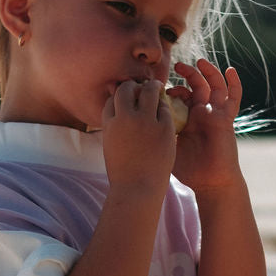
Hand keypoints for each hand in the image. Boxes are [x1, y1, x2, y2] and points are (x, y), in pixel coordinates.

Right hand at [101, 78, 175, 196]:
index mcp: (110, 124)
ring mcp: (145, 122)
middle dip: (133, 86)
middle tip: (141, 87)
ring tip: (156, 87)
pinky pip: (165, 108)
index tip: (126, 98)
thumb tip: (119, 112)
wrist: (138, 189)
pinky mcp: (163, 128)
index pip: (112, 99)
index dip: (119, 96)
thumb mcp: (112, 147)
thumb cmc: (123, 173)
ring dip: (152, 87)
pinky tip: (164, 109)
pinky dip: (164, 107)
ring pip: (149, 91)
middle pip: (127, 89)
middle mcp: (125, 119)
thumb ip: (114, 127)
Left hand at [168, 59, 242, 191]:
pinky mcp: (226, 119)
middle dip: (187, 73)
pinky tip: (230, 71)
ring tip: (199, 62)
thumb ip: (157, 132)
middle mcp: (200, 113)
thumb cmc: (188, 169)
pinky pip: (233, 98)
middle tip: (176, 66)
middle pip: (195, 85)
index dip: (171, 88)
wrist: (209, 182)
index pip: (179, 95)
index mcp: (186, 118)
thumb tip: (135, 121)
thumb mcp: (167, 146)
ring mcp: (214, 114)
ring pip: (214, 86)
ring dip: (208, 72)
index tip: (159, 85)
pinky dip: (234, 84)